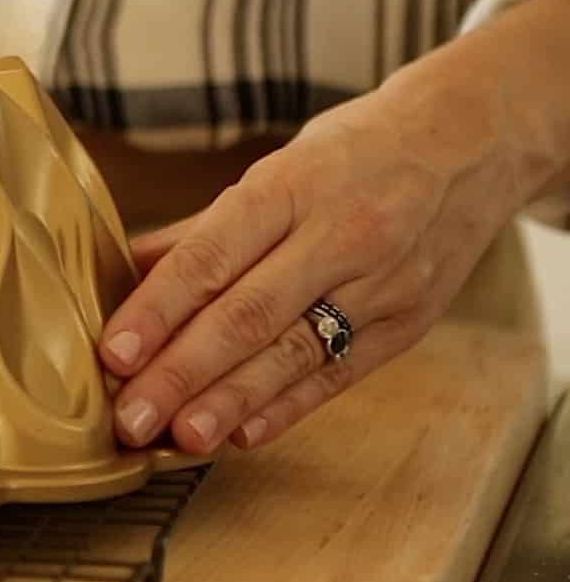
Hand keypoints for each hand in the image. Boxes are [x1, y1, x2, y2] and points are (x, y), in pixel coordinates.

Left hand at [93, 67, 538, 454]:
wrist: (469, 144)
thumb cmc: (350, 155)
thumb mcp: (274, 170)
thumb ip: (197, 231)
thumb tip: (119, 272)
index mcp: (289, 188)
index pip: (211, 257)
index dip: (158, 309)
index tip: (113, 354)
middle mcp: (338, 237)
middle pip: (246, 316)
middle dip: (181, 372)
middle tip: (130, 417)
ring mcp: (380, 284)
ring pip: (293, 353)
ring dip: (230, 402)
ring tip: (181, 437)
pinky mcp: (409, 323)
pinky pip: (339, 373)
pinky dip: (288, 408)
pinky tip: (243, 434)